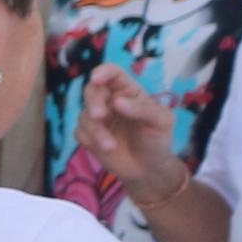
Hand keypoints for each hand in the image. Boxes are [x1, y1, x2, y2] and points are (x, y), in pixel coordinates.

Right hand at [76, 64, 184, 201]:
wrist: (149, 169)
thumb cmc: (158, 140)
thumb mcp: (161, 122)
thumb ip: (143, 109)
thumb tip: (118, 102)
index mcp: (128, 91)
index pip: (112, 73)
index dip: (103, 72)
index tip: (97, 79)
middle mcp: (110, 101)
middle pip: (92, 90)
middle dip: (93, 102)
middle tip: (99, 116)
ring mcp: (98, 118)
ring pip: (84, 115)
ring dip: (96, 131)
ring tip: (111, 146)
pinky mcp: (88, 135)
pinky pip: (80, 132)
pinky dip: (91, 140)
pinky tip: (107, 149)